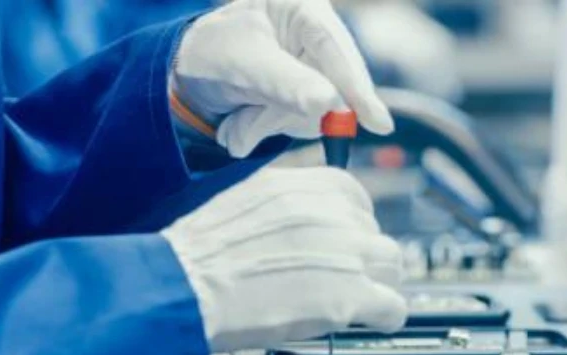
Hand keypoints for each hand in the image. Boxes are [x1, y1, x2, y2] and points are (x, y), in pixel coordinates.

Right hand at [161, 167, 406, 352]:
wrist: (186, 284)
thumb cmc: (199, 250)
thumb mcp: (243, 199)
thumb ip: (281, 202)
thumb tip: (297, 218)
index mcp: (307, 185)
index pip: (354, 200)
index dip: (350, 227)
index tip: (341, 244)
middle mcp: (333, 213)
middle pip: (373, 233)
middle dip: (362, 257)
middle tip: (343, 278)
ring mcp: (347, 254)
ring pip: (391, 264)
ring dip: (379, 282)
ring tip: (360, 300)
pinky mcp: (351, 296)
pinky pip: (393, 306)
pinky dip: (386, 316)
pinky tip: (372, 320)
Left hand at [172, 0, 393, 157]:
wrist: (188, 75)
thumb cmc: (213, 52)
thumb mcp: (244, 64)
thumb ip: (286, 83)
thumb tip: (328, 103)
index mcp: (303, 9)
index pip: (336, 49)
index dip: (357, 88)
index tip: (377, 123)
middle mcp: (316, 38)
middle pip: (334, 87)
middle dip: (286, 114)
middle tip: (242, 131)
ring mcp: (314, 70)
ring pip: (315, 111)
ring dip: (269, 123)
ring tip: (234, 122)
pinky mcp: (307, 98)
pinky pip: (300, 124)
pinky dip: (266, 129)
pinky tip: (241, 122)